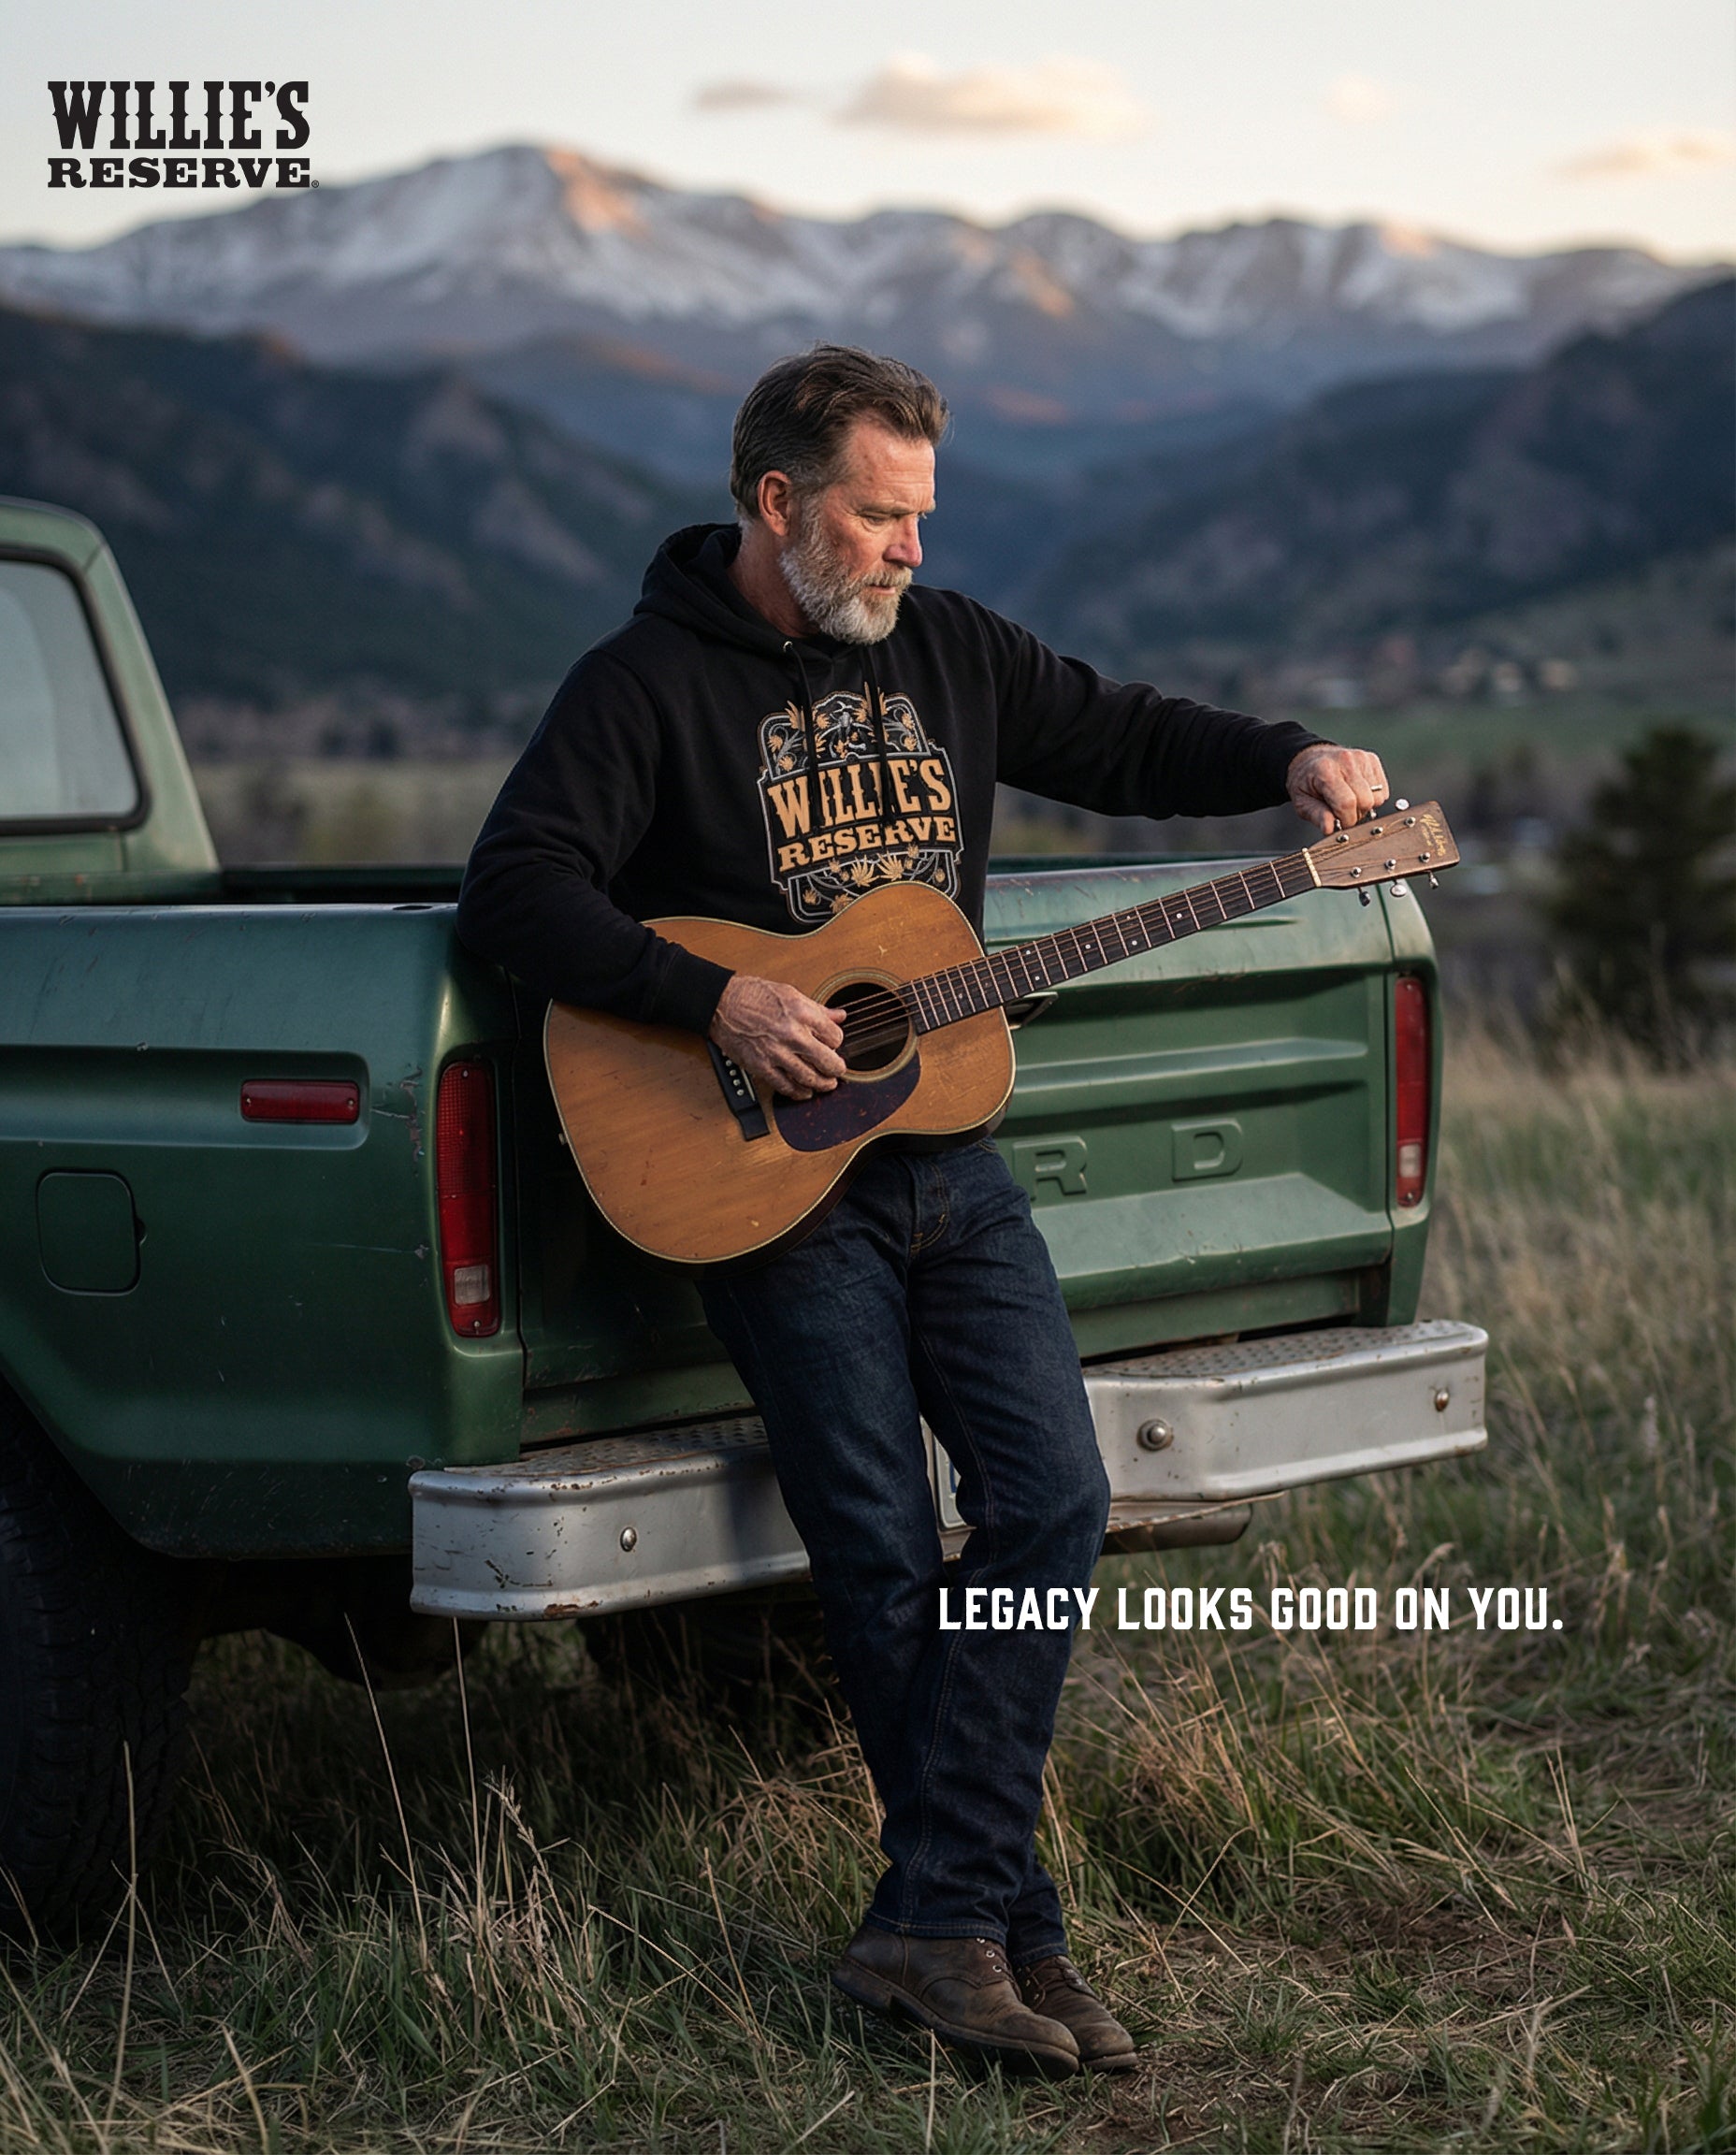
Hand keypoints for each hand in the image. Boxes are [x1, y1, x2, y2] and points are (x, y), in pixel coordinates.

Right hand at [709, 974, 847, 1099]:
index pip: (834, 1036)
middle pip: (827, 1061)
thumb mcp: (791, 993)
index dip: (836, 1042)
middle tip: (838, 1070)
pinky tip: (805, 1092)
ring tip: (827, 1084)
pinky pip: (785, 1086)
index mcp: (802, 1013)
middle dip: (837, 1069)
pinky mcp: (761, 1066)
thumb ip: (818, 1009)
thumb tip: (839, 1016)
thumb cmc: (754, 995)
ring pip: (809, 1077)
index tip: (832, 1044)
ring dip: (822, 1084)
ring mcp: (776, 1052)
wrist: (722, 1003)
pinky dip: (798, 1092)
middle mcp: (792, 1034)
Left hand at [1286, 744, 1391, 834]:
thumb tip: (1329, 828)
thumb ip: (1316, 815)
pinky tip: (1357, 793)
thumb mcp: (1301, 801)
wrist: (1310, 759)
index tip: (1340, 824)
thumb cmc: (1305, 781)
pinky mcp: (1372, 760)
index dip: (1346, 820)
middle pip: (1366, 801)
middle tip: (1342, 812)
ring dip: (1365, 806)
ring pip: (1377, 797)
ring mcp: (1362, 758)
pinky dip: (1372, 797)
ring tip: (1349, 801)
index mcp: (1325, 771)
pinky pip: (1382, 790)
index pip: (1347, 803)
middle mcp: (1346, 761)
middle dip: (1356, 814)